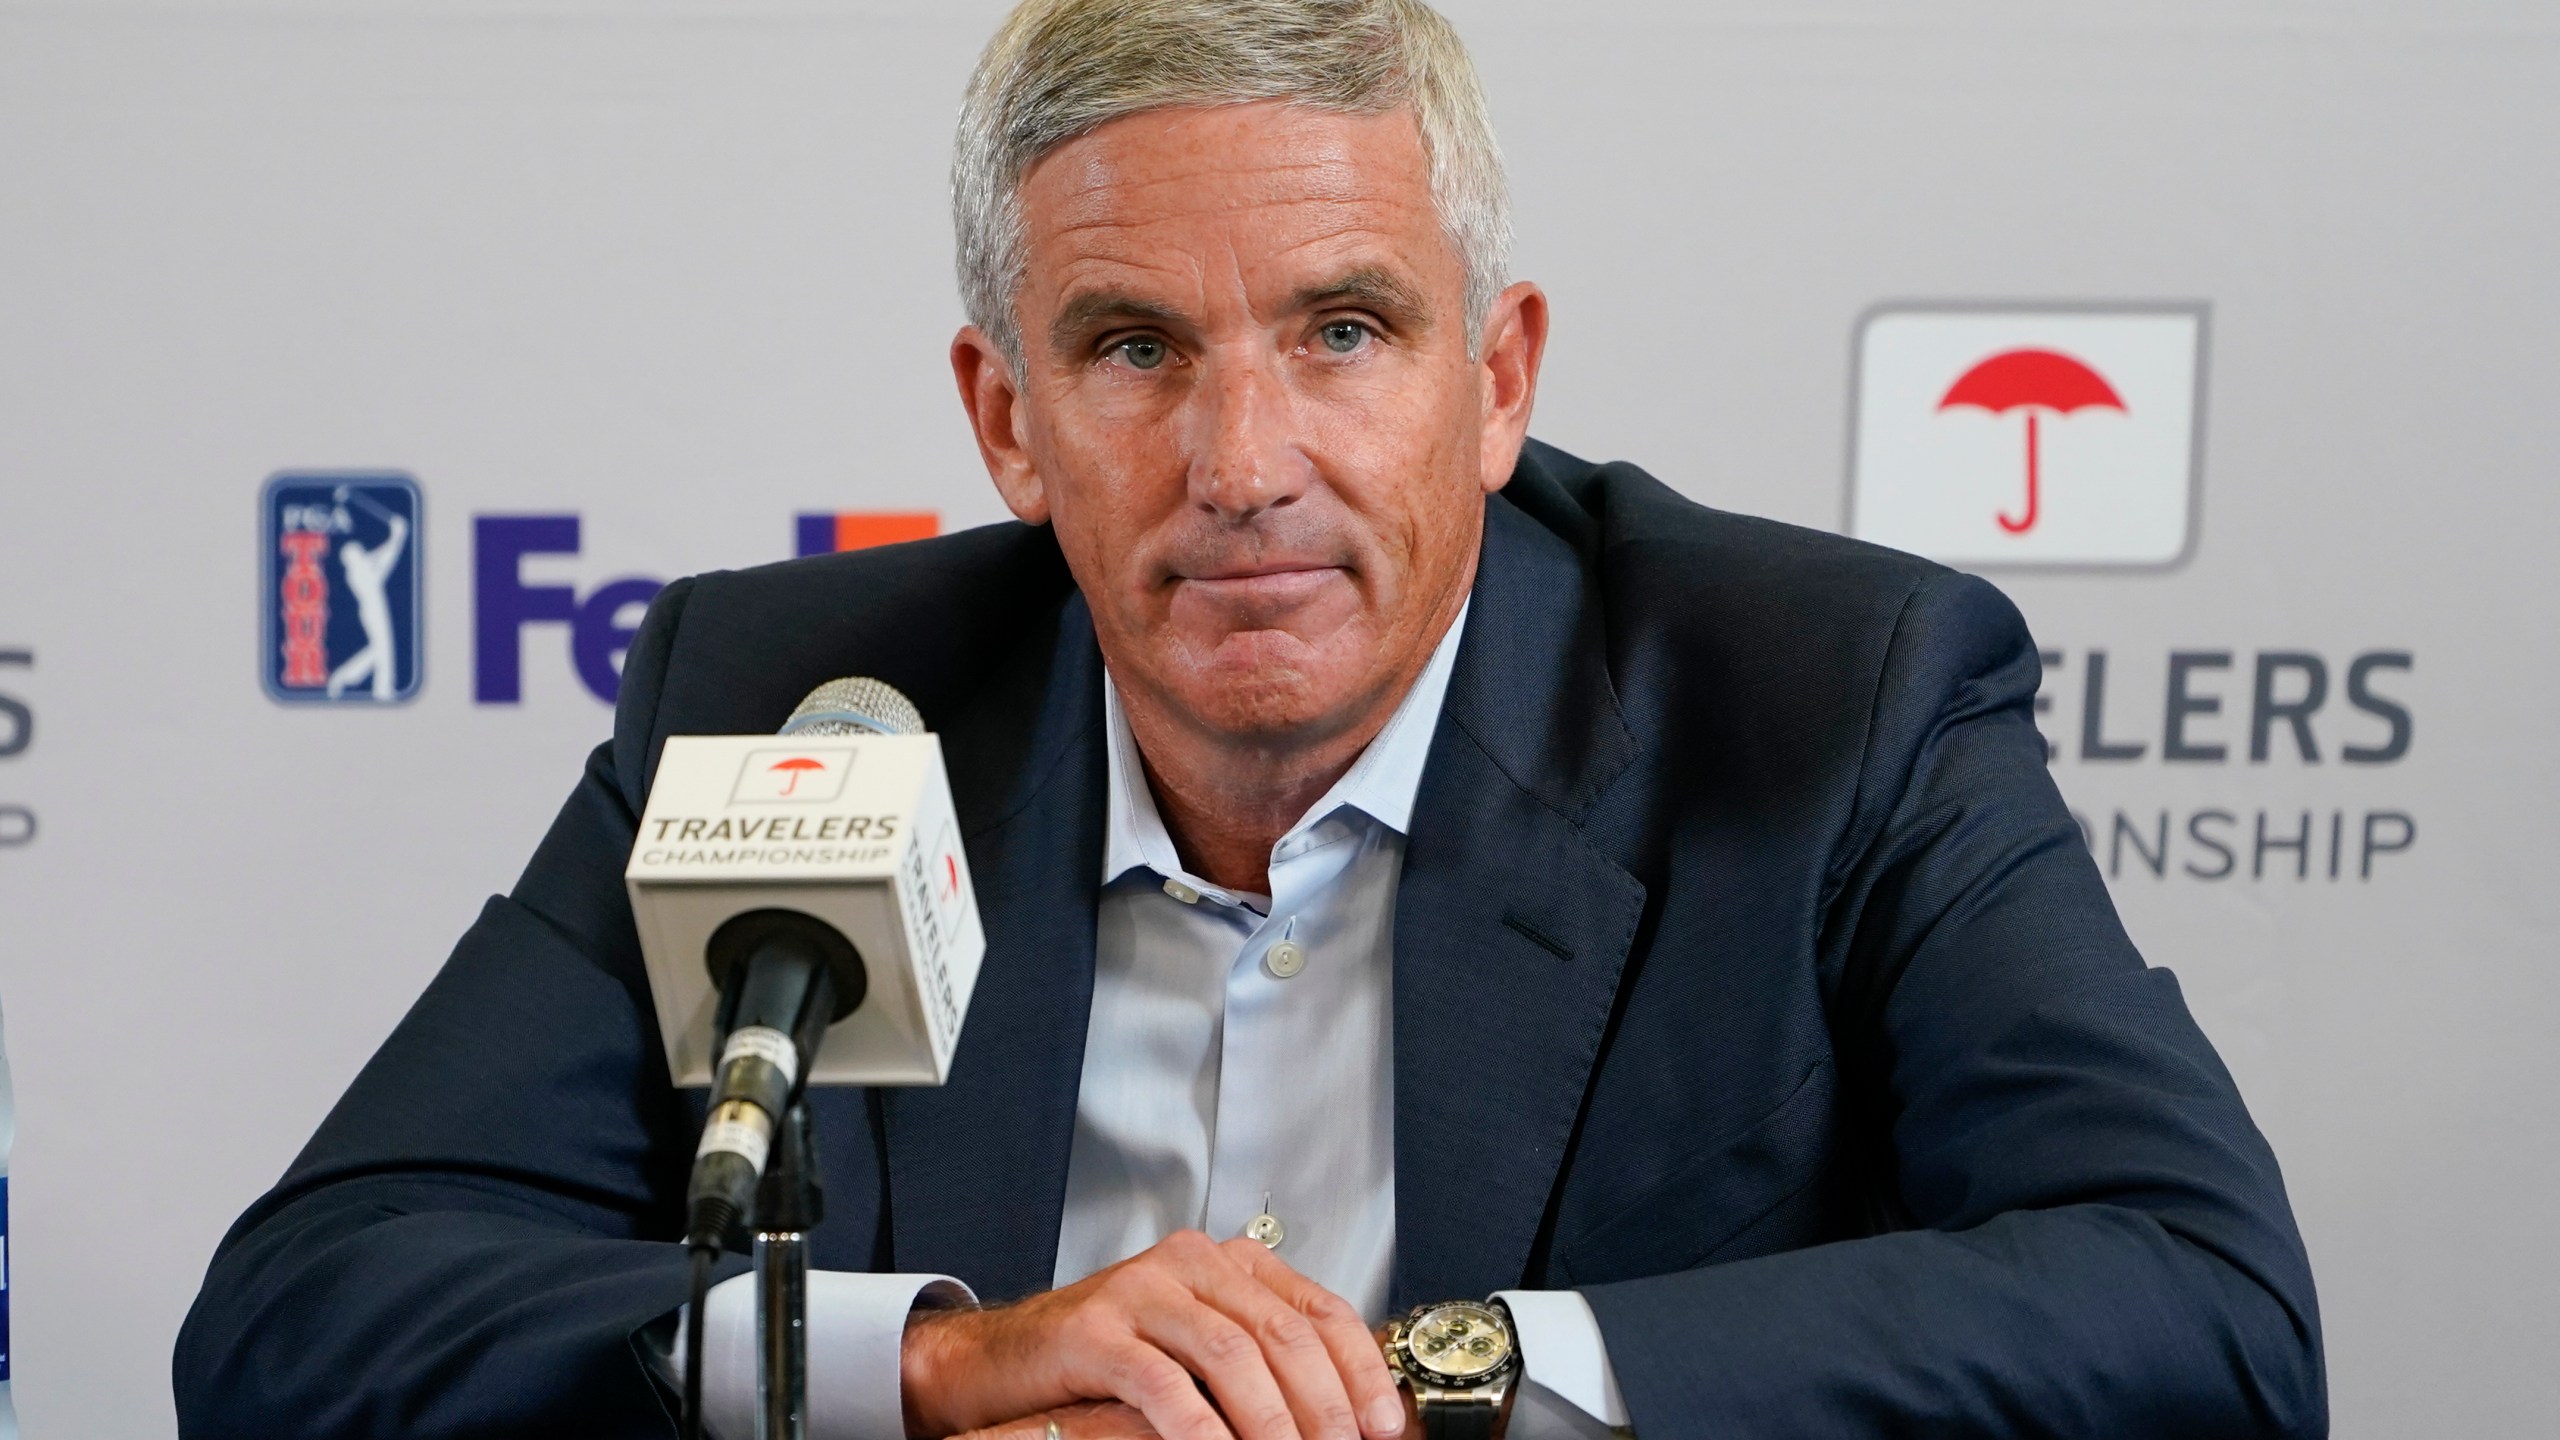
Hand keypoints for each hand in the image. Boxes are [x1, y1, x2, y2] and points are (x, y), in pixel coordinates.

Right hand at [902, 1230, 1405, 1439]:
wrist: (1007, 1360)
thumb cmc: (1112, 1362)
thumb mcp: (1201, 1352)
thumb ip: (1264, 1366)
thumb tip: (1344, 1419)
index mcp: (1230, 1264)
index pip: (1320, 1309)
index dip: (1361, 1372)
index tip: (1385, 1426)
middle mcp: (1191, 1263)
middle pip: (1282, 1333)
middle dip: (1324, 1405)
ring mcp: (1140, 1290)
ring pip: (1230, 1353)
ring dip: (1271, 1421)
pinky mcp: (1095, 1330)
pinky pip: (1163, 1381)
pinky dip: (1200, 1426)